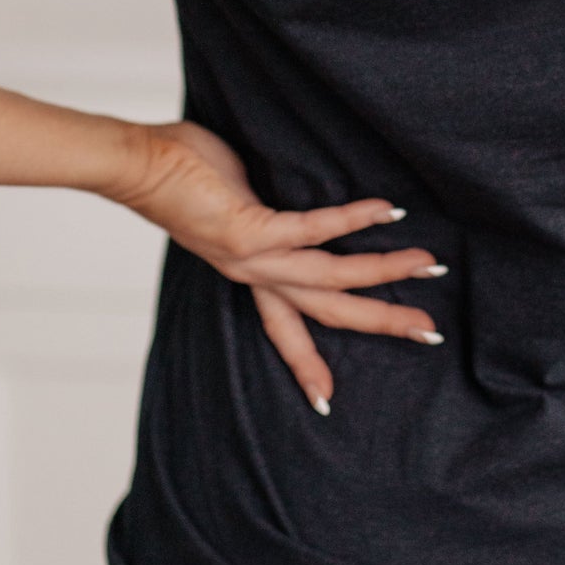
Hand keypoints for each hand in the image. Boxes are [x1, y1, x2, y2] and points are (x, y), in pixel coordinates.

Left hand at [112, 119, 445, 413]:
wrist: (135, 164)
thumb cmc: (180, 172)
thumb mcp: (233, 203)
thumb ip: (267, 212)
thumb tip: (299, 196)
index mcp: (247, 273)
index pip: (284, 328)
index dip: (308, 364)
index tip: (327, 400)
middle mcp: (252, 274)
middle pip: (326, 313)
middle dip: (381, 323)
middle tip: (428, 333)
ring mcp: (252, 257)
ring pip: (331, 279)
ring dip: (385, 273)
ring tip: (428, 264)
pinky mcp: (249, 230)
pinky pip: (313, 230)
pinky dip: (353, 219)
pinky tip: (387, 209)